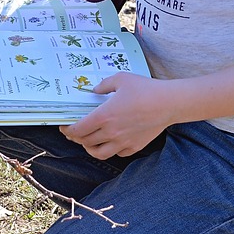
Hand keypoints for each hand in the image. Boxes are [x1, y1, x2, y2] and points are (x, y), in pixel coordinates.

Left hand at [61, 73, 176, 158]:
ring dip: (90, 148)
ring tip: (89, 142)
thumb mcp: (121, 79)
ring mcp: (123, 142)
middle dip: (77, 138)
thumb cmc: (145, 89)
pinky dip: (111, 150)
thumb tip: (94, 90)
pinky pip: (117, 154)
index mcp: (104, 116)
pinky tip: (111, 142)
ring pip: (99, 153)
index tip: (64, 127)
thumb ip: (103, 85)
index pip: (78, 129)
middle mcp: (111, 132)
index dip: (67, 130)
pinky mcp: (134, 147)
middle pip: (85, 142)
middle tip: (75, 132)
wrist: (169, 103)